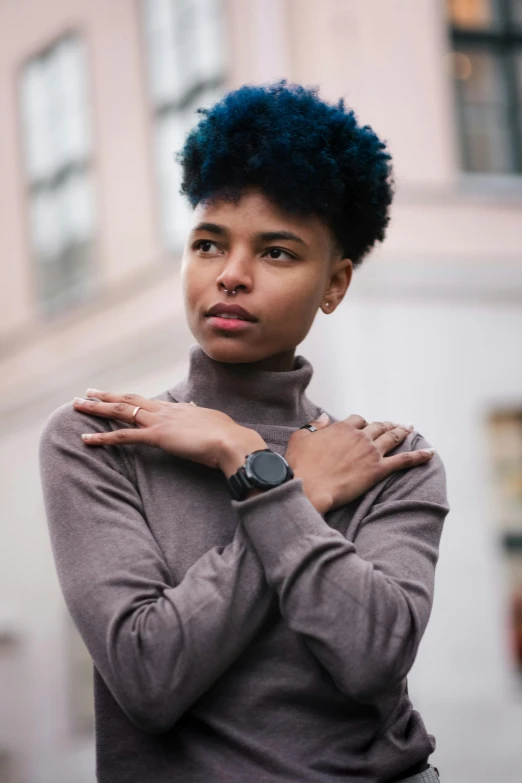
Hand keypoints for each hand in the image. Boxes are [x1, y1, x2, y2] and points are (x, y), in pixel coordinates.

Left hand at [72, 390, 265, 470]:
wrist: (232, 441)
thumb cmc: (226, 435)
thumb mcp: (210, 421)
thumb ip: (199, 413)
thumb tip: (194, 406)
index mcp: (178, 408)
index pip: (147, 402)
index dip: (129, 399)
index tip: (115, 396)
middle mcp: (165, 411)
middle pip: (129, 400)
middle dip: (106, 396)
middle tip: (87, 393)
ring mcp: (159, 422)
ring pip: (121, 412)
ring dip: (97, 409)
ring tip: (78, 406)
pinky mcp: (157, 436)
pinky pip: (124, 436)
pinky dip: (103, 438)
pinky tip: (87, 439)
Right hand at [285, 414, 434, 514]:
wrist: (309, 487)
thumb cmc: (300, 465)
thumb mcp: (300, 438)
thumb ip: (314, 426)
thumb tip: (324, 416)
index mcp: (341, 428)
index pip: (358, 420)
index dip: (363, 423)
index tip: (365, 426)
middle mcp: (359, 437)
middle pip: (378, 426)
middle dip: (387, 424)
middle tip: (396, 424)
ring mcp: (370, 452)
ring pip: (392, 438)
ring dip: (403, 432)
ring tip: (411, 428)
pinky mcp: (378, 470)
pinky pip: (404, 461)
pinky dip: (419, 456)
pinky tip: (430, 453)